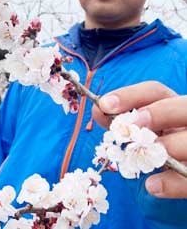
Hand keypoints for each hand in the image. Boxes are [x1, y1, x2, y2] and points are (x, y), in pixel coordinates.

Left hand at [92, 81, 186, 198]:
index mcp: (170, 108)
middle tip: (132, 126)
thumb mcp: (139, 136)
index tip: (104, 104)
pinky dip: (173, 182)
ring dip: (168, 146)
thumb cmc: (154, 153)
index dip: (129, 95)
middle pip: (182, 107)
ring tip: (144, 158)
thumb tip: (99, 110)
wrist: (175, 183)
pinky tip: (152, 186)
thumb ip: (121, 124)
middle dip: (157, 113)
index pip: (154, 91)